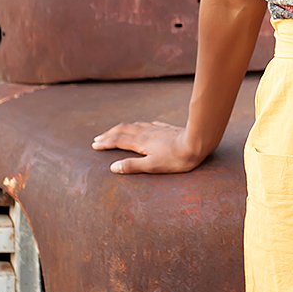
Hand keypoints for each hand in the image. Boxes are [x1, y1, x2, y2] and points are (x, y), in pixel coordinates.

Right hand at [91, 121, 207, 174]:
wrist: (197, 142)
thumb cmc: (176, 158)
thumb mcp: (153, 166)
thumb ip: (133, 166)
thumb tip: (113, 167)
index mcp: (140, 142)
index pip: (118, 141)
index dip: (105, 143)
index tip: (95, 145)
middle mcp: (146, 132)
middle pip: (123, 130)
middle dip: (109, 134)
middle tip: (98, 138)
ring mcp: (156, 129)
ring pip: (134, 125)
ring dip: (122, 129)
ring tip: (115, 131)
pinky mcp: (166, 128)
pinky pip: (148, 124)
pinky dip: (139, 125)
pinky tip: (142, 126)